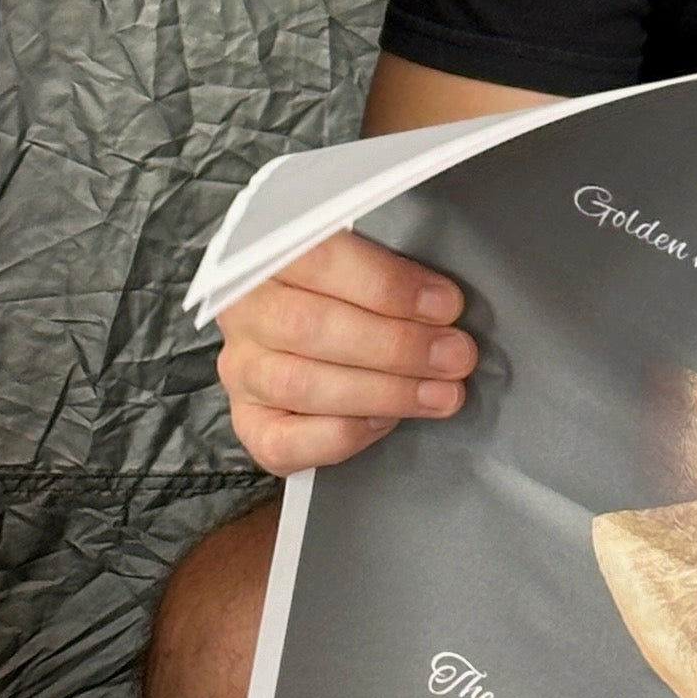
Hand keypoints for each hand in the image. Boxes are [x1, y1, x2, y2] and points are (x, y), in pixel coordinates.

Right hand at [215, 227, 477, 477]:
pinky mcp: (250, 422)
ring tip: (439, 392)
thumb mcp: (368, 258)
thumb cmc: (350, 293)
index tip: (445, 304)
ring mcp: (242, 370)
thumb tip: (441, 300)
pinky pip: (284, 442)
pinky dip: (341, 435)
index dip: (387, 285)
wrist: (315, 333)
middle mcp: (245, 311)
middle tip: (454, 355)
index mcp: (271, 255)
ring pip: (300, 385)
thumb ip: (392, 269)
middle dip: (395, 345)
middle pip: (309, 327)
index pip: (319, 260)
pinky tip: (385, 421)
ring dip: (384, 392)